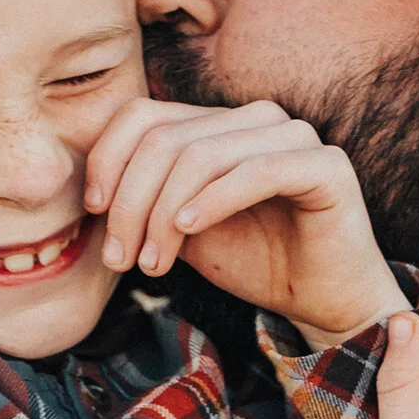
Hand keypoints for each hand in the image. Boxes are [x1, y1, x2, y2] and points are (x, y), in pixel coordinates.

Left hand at [84, 97, 401, 342]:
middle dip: (132, 203)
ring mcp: (293, 136)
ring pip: (202, 155)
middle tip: (121, 260)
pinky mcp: (326, 165)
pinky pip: (256, 172)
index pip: (143, 116)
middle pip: (165, 139)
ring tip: (153, 263)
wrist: (325, 301)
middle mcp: (255, 119)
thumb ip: (146, 199)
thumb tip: (92, 190)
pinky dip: (213, 201)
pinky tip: (187, 231)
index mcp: (219, 124)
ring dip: (163, 213)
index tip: (95, 214)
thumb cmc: (257, 264)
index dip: (108, 160)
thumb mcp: (182, 229)